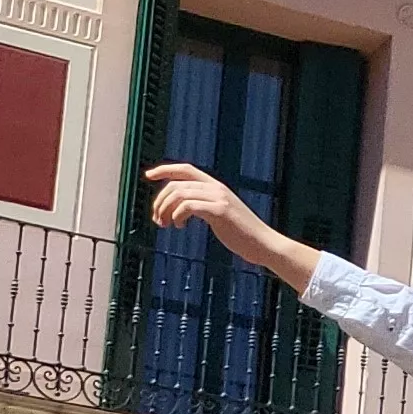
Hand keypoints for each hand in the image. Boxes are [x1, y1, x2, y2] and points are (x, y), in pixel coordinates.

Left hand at [146, 164, 318, 287]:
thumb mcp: (221, 213)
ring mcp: (219, 198)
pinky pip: (188, 206)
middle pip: (176, 184)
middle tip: (158, 219)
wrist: (264, 244)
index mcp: (217, 186)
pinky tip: (179, 226)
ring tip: (166, 224)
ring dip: (165, 210)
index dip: (164, 170)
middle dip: (160, 201)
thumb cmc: (242, 234)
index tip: (148, 176)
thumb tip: (182, 206)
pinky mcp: (220, 211)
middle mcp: (217, 188)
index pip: (185, 169)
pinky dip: (177, 216)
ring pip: (178, 194)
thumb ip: (205, 205)